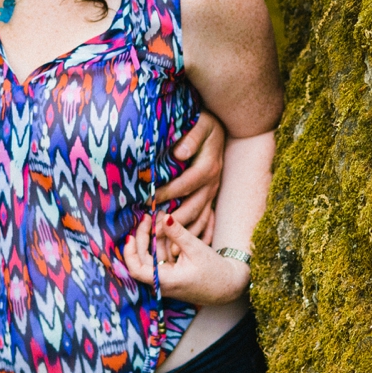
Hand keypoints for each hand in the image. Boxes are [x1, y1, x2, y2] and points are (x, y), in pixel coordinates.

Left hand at [121, 210, 247, 306]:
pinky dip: (161, 244)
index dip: (130, 252)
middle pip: (142, 260)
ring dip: (152, 238)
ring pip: (151, 257)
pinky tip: (165, 230)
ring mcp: (166, 281)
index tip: (131, 235)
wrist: (228, 286)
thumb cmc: (214, 271)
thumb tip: (164, 217)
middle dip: (143, 237)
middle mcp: (162, 284)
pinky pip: (160, 259)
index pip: (137, 269)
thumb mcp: (196, 248)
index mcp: (166, 280)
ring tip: (158, 218)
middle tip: (148, 217)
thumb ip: (178, 233)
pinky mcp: (172, 276)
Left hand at [154, 112, 224, 240]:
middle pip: (193, 208)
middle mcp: (212, 183)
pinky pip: (206, 222)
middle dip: (173, 222)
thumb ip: (192, 137)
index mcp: (208, 167)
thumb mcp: (202, 125)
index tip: (148, 200)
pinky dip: (196, 236)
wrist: (223, 127)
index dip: (167, 193)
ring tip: (165, 248)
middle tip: (153, 233)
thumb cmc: (206, 124)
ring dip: (183, 234)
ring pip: (199, 219)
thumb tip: (180, 153)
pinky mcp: (211, 197)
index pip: (186, 184)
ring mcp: (213, 193)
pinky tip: (183, 249)